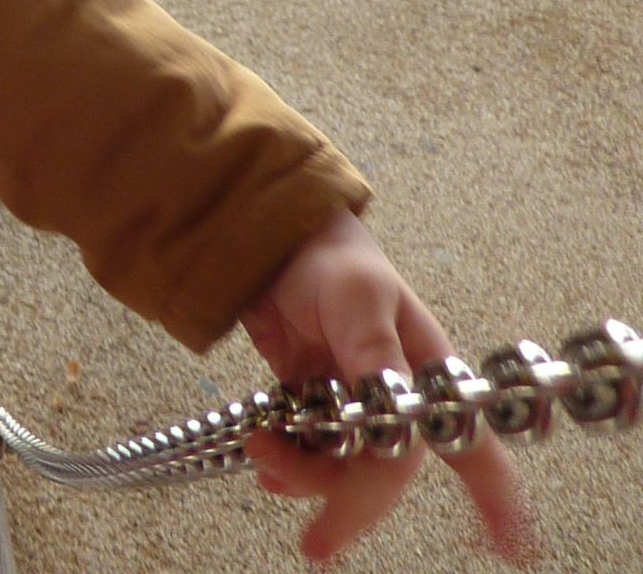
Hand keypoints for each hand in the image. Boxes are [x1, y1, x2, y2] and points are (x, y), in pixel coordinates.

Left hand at [238, 209, 533, 563]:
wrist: (269, 236)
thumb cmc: (329, 256)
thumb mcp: (358, 297)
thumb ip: (377, 357)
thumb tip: (394, 408)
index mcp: (427, 376)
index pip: (470, 447)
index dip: (496, 500)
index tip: (512, 548)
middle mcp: (397, 400)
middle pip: (389, 476)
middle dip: (352, 504)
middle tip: (316, 540)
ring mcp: (355, 405)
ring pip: (345, 471)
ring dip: (306, 478)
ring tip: (265, 454)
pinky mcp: (316, 404)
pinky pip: (311, 453)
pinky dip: (289, 463)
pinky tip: (266, 455)